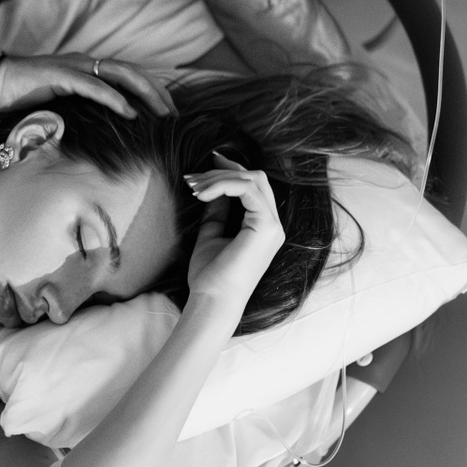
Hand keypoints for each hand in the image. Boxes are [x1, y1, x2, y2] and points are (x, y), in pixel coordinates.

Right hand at [0, 53, 175, 117]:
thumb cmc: (18, 98)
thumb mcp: (56, 107)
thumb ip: (77, 113)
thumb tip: (97, 135)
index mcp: (85, 69)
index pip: (127, 75)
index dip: (151, 90)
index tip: (168, 112)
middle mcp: (83, 63)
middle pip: (132, 72)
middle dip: (157, 92)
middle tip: (175, 114)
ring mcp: (72, 67)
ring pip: (120, 74)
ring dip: (144, 93)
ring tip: (162, 113)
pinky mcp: (60, 76)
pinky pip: (93, 86)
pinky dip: (114, 99)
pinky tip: (130, 113)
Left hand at [183, 153, 284, 309]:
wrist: (212, 300)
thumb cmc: (210, 275)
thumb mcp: (212, 234)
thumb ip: (218, 211)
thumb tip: (214, 189)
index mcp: (263, 227)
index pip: (254, 186)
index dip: (231, 170)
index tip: (205, 165)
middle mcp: (273, 225)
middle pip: (256, 178)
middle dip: (223, 171)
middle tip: (193, 178)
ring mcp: (272, 226)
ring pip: (252, 180)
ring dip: (219, 178)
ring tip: (193, 188)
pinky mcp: (266, 227)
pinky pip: (247, 189)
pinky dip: (223, 185)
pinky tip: (203, 195)